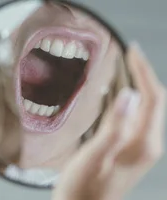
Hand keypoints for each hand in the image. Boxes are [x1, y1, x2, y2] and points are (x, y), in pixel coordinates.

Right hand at [53, 43, 164, 199]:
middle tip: (127, 54)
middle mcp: (147, 145)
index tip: (131, 50)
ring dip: (138, 86)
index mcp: (143, 143)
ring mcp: (140, 149)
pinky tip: (114, 97)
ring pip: (146, 109)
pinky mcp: (130, 152)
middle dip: (143, 75)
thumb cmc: (83, 188)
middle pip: (154, 101)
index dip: (143, 71)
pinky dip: (130, 101)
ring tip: (122, 68)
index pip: (152, 98)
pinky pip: (136, 119)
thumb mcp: (95, 156)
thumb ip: (114, 127)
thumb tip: (129, 94)